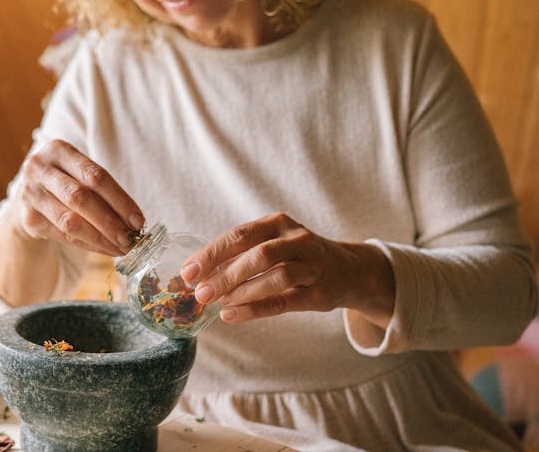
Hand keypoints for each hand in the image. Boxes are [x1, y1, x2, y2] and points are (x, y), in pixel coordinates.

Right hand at [12, 139, 144, 255]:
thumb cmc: (66, 182)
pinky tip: (104, 249)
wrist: (29, 196)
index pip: (95, 176)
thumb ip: (103, 191)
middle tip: (129, 239)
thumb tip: (134, 222)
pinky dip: (88, 244)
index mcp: (59, 150)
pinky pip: (63, 235)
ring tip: (120, 248)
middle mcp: (39, 168)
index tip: (138, 220)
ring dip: (100, 238)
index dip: (119, 200)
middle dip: (109, 222)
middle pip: (81, 197)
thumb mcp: (79, 175)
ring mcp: (30, 194)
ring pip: (70, 220)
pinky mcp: (28, 218)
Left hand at [180, 213, 393, 326]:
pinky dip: (256, 308)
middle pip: (257, 254)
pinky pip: (285, 301)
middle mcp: (297, 240)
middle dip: (225, 273)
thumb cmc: (297, 256)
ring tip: (217, 303)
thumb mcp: (272, 244)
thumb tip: (197, 274)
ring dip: (242, 291)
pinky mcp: (319, 293)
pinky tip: (232, 315)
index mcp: (278, 223)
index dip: (212, 253)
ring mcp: (312, 266)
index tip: (188, 271)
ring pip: (275, 276)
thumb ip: (239, 255)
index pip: (239, 235)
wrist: (349, 269)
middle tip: (200, 292)